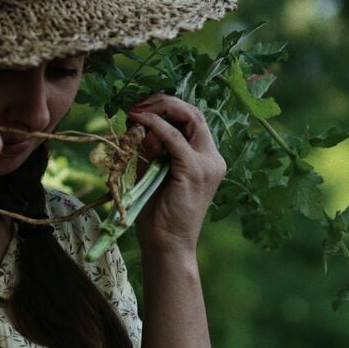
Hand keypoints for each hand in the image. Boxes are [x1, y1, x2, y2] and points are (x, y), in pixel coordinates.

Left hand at [127, 94, 225, 252]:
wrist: (166, 245)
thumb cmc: (157, 213)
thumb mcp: (152, 171)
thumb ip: (150, 148)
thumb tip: (139, 122)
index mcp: (206, 158)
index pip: (192, 119)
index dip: (167, 107)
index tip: (140, 107)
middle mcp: (213, 158)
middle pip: (194, 113)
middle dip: (164, 102)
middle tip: (137, 104)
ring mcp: (208, 164)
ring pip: (189, 118)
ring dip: (160, 109)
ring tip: (136, 110)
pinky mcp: (195, 171)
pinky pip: (175, 138)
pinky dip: (156, 125)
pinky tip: (139, 122)